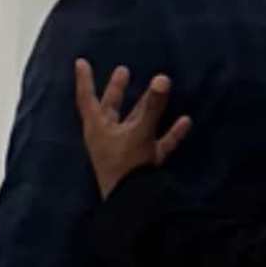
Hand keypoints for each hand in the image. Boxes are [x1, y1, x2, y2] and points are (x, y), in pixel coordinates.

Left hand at [73, 59, 189, 194]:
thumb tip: (162, 78)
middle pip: (111, 108)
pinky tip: (185, 122)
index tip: (80, 62)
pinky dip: (170, 133)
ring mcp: (125, 150)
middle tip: (122, 71)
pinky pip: (157, 144)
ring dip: (147, 108)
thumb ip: (153, 106)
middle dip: (116, 90)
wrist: (132, 204)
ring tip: (159, 88)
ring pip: (136, 123)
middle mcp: (108, 137)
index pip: (88, 98)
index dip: (85, 80)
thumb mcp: (139, 132)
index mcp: (98, 128)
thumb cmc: (126, 166)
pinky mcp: (141, 164)